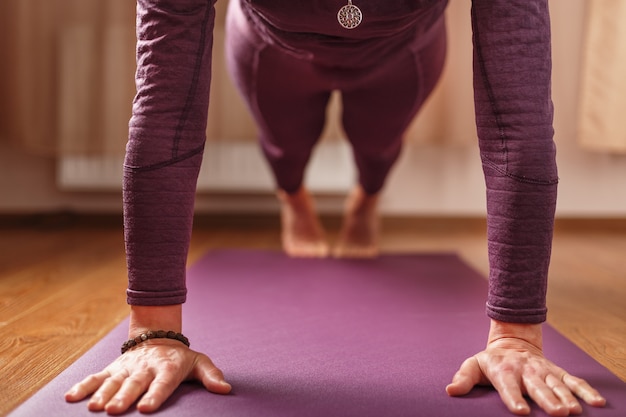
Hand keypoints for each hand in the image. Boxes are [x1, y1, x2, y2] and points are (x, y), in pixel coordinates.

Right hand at [65, 338, 230, 414]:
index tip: (146, 408)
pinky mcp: (113, 368)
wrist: (158, 336)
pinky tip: (71, 398)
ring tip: (95, 407)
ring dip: (103, 394)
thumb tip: (226, 389)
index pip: (162, 383)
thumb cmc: (180, 357)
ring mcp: (127, 368)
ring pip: (113, 381)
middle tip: (114, 411)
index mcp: (168, 368)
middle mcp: (145, 368)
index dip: (155, 395)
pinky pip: (96, 377)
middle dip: (125, 397)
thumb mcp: (199, 362)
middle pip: (134, 384)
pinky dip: (83, 386)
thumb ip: (211, 376)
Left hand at [446, 320, 605, 415]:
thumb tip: (449, 391)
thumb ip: (463, 378)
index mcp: (504, 370)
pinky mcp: (557, 372)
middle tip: (558, 414)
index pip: (508, 386)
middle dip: (547, 400)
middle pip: (537, 387)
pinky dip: (585, 390)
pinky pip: (573, 381)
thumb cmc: (491, 362)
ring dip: (567, 397)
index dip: (514, 398)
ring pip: (557, 384)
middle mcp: (526, 370)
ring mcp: (543, 371)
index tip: (520, 412)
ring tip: (574, 411)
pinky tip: (597, 403)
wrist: (512, 342)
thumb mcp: (473, 365)